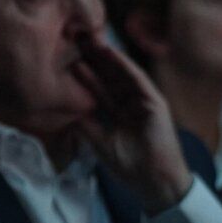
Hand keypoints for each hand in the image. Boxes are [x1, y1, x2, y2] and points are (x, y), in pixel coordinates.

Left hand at [66, 28, 194, 212]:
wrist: (154, 182)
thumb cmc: (130, 167)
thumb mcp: (100, 143)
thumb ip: (86, 125)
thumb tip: (66, 110)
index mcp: (119, 114)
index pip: (100, 90)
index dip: (84, 76)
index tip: (65, 61)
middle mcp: (132, 105)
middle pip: (110, 78)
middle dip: (94, 61)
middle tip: (74, 42)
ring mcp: (144, 102)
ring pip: (123, 75)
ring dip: (108, 58)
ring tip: (89, 40)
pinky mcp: (156, 102)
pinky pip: (138, 79)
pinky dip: (125, 66)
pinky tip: (110, 52)